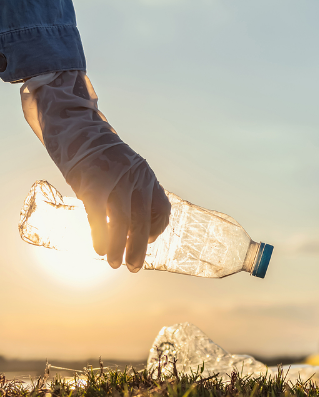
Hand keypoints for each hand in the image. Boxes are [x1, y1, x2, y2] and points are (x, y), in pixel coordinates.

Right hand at [21, 71, 170, 271]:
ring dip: (118, 246)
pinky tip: (98, 248)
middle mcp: (136, 178)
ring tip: (114, 263)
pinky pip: (99, 216)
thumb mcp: (126, 172)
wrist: (77, 130)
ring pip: (122, 221)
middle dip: (139, 247)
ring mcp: (116, 180)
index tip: (150, 242)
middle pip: (143, 219)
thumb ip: (131, 195)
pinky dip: (100, 235)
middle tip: (134, 267)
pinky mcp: (94, 182)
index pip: (162, 208)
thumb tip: (130, 228)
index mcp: (147, 177)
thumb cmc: (100, 158)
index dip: (157, 229)